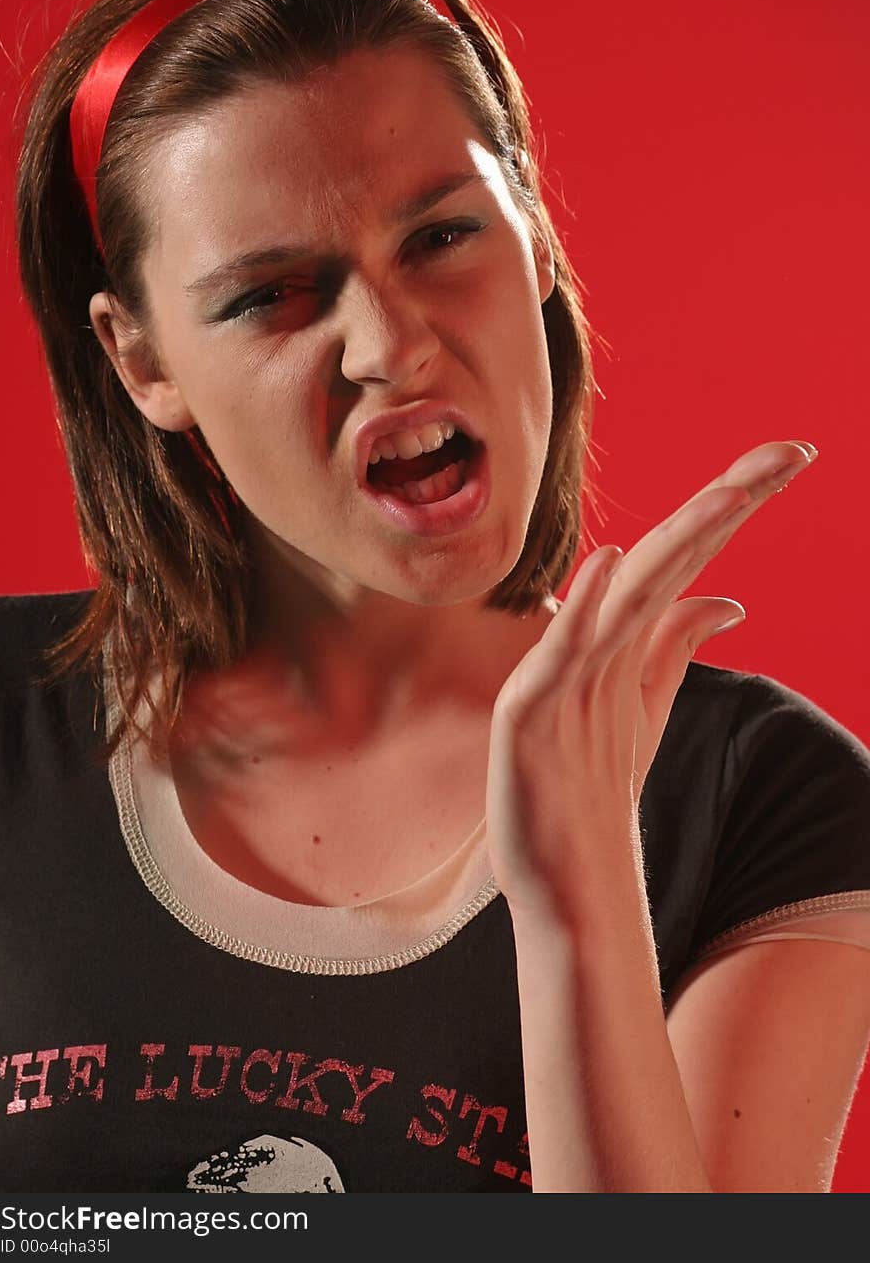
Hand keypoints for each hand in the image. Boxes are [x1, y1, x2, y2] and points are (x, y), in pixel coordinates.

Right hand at [485, 439, 817, 923]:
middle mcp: (598, 641)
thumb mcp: (645, 706)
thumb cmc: (592, 785)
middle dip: (726, 501)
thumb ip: (675, 645)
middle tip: (788, 453)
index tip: (796, 457)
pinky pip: (562, 657)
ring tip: (729, 495)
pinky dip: (584, 609)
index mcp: (627, 635)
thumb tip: (731, 599)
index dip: (737, 504)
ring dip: (676, 540)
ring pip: (628, 595)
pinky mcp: (530, 715)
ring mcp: (562, 675)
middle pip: (666, 556)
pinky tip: (607, 564)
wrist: (562, 873)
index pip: (688, 553)